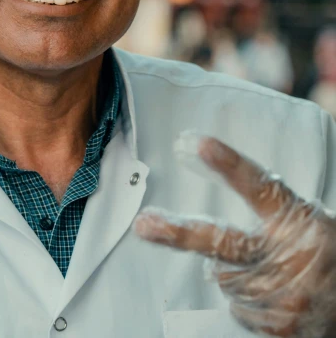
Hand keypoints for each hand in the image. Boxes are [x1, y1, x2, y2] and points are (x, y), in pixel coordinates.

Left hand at [134, 136, 335, 336]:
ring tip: (267, 270)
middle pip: (222, 242)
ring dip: (233, 271)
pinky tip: (272, 293)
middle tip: (145, 224)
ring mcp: (283, 296)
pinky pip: (239, 308)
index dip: (227, 164)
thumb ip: (270, 207)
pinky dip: (248, 299)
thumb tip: (220, 178)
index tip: (198, 144)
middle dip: (178, 233)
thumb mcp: (307, 218)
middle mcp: (287, 257)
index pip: (258, 185)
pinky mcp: (279, 327)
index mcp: (295, 220)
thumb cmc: (328, 255)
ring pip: (224, 277)